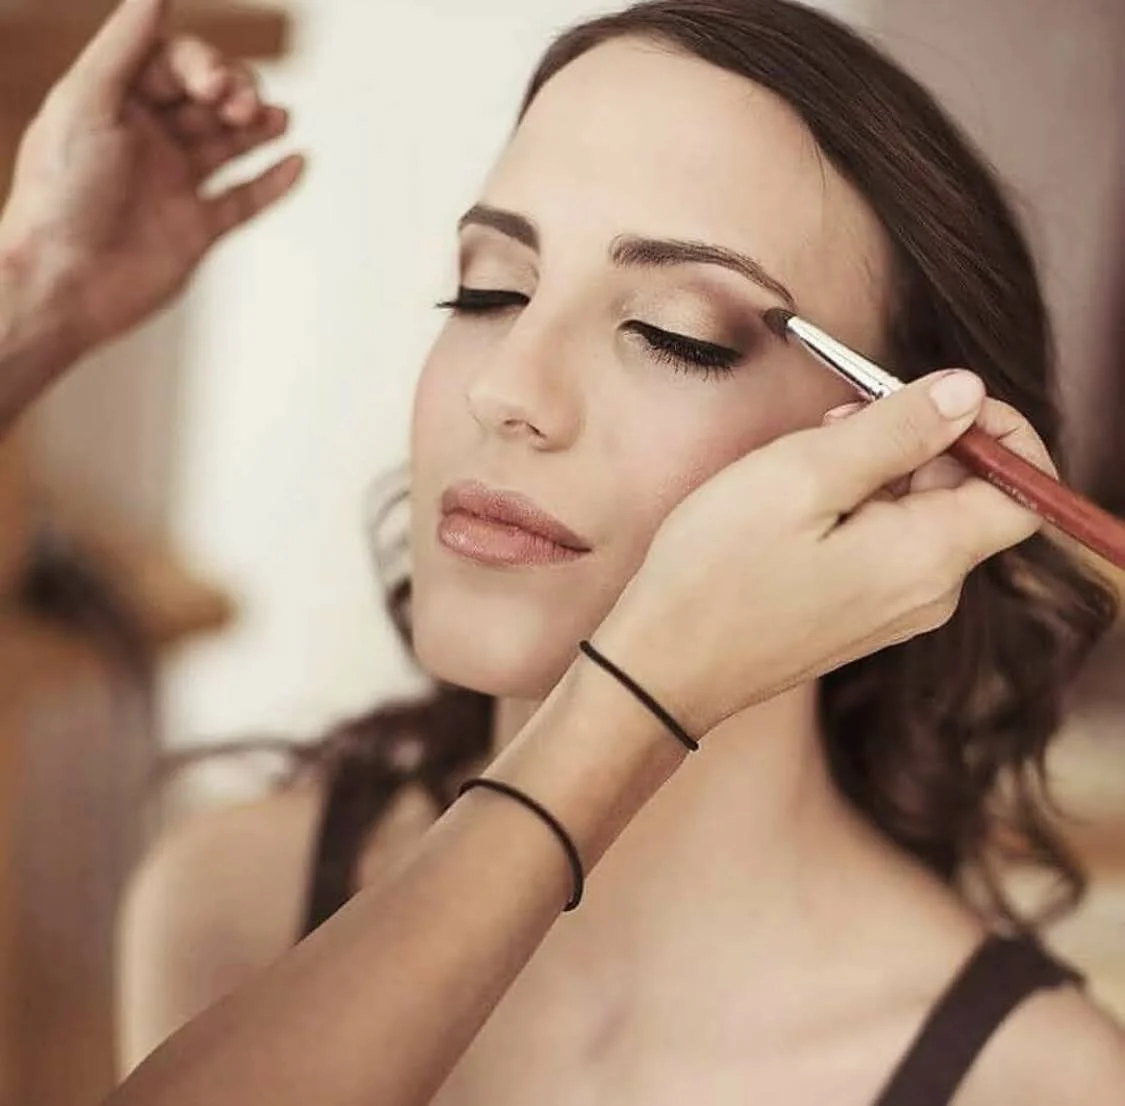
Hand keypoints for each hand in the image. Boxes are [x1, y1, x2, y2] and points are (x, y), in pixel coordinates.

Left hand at [0, 0, 303, 362]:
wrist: (64, 282)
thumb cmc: (61, 193)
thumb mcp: (85, 101)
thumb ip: (124, 45)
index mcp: (115, 105)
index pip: (173, 65)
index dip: (202, 66)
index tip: (215, 86)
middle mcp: (146, 142)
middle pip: (207, 101)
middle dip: (234, 95)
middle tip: (245, 106)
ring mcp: (175, 186)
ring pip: (229, 146)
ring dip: (258, 128)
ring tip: (280, 119)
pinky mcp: (198, 230)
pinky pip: (245, 200)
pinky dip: (273, 182)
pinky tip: (298, 161)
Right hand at [592, 371, 1050, 736]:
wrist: (664, 665)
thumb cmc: (718, 568)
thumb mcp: (803, 475)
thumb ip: (896, 429)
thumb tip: (968, 391)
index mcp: (929, 558)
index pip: (1027, 492)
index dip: (1000, 431)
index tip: (941, 396)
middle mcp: (929, 595)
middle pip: (970, 498)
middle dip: (922, 442)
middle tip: (842, 418)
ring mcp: (895, 613)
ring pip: (923, 519)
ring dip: (883, 472)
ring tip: (806, 460)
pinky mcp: (861, 618)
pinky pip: (889, 548)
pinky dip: (862, 509)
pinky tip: (801, 502)